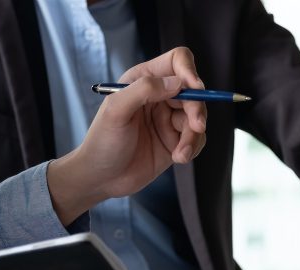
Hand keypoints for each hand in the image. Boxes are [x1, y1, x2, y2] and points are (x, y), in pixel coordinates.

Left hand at [47, 47, 207, 224]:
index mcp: (143, 80)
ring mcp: (168, 119)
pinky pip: (197, 138)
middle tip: (196, 127)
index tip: (195, 88)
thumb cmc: (102, 142)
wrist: (102, 179)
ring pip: (197, 117)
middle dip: (197, 109)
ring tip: (180, 154)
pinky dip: (192, 148)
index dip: (189, 71)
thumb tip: (177, 82)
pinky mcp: (176, 141)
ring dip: (194, 136)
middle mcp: (159, 96)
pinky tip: (178, 158)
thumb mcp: (116, 111)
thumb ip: (144, 89)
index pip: (177, 61)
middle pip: (194, 91)